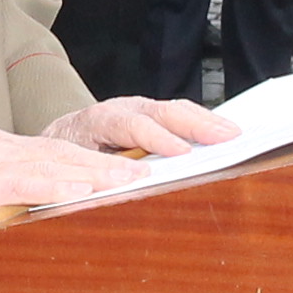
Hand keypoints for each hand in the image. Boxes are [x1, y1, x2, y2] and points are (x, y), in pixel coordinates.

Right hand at [0, 127, 148, 251]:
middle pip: (65, 154)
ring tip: (130, 182)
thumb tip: (40, 207)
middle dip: (108, 163)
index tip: (129, 167)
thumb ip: (6, 190)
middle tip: (147, 171)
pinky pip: (27, 185)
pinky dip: (59, 189)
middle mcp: (0, 148)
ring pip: (54, 165)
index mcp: (0, 149)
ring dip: (96, 175)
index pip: (58, 152)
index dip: (96, 160)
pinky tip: (83, 194)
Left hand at [46, 95, 233, 159]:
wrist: (59, 138)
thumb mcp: (76, 168)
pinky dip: (202, 121)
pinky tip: (222, 130)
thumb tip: (132, 183)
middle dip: (195, 124)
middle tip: (224, 137)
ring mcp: (138, 108)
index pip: (132, 126)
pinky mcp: (150, 113)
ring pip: (174, 109)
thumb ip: (102, 173)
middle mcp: (121, 108)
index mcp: (99, 121)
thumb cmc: (68, 157)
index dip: (158, 139)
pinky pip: (178, 113)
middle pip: (162, 112)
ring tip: (233, 133)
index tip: (182, 153)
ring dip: (205, 121)